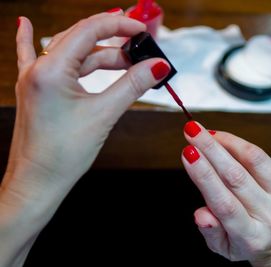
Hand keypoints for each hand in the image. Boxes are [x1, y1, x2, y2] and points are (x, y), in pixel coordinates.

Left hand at [4, 11, 170, 199]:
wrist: (37, 182)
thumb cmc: (61, 155)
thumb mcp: (104, 115)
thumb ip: (132, 85)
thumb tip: (156, 67)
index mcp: (51, 70)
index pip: (89, 30)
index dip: (119, 25)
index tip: (141, 29)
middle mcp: (38, 69)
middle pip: (81, 38)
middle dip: (114, 40)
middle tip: (140, 49)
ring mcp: (34, 78)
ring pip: (71, 52)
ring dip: (99, 53)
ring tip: (126, 63)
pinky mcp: (36, 89)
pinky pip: (33, 56)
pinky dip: (32, 39)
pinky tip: (25, 24)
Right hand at [181, 106, 270, 263]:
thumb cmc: (251, 243)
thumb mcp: (225, 249)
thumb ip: (211, 233)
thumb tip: (201, 214)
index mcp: (251, 235)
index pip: (224, 203)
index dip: (204, 176)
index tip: (188, 153)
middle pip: (237, 176)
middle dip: (211, 149)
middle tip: (192, 130)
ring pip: (258, 160)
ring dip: (231, 141)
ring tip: (210, 132)